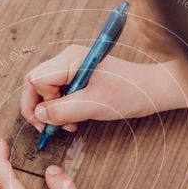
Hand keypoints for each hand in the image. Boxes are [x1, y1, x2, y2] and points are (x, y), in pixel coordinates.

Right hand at [21, 46, 187, 132]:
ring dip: (52, 111)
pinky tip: (74, 119)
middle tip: (52, 128)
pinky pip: (58, 93)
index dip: (41, 103)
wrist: (152, 90)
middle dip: (41, 108)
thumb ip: (64, 109)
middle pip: (36, 83)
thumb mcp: (94, 105)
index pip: (36, 80)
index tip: (55, 120)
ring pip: (45, 90)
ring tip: (69, 125)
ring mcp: (71, 68)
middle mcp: (67, 60)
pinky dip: (62, 109)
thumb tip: (40, 114)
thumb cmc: (130, 92)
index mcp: (70, 59)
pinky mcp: (77, 77)